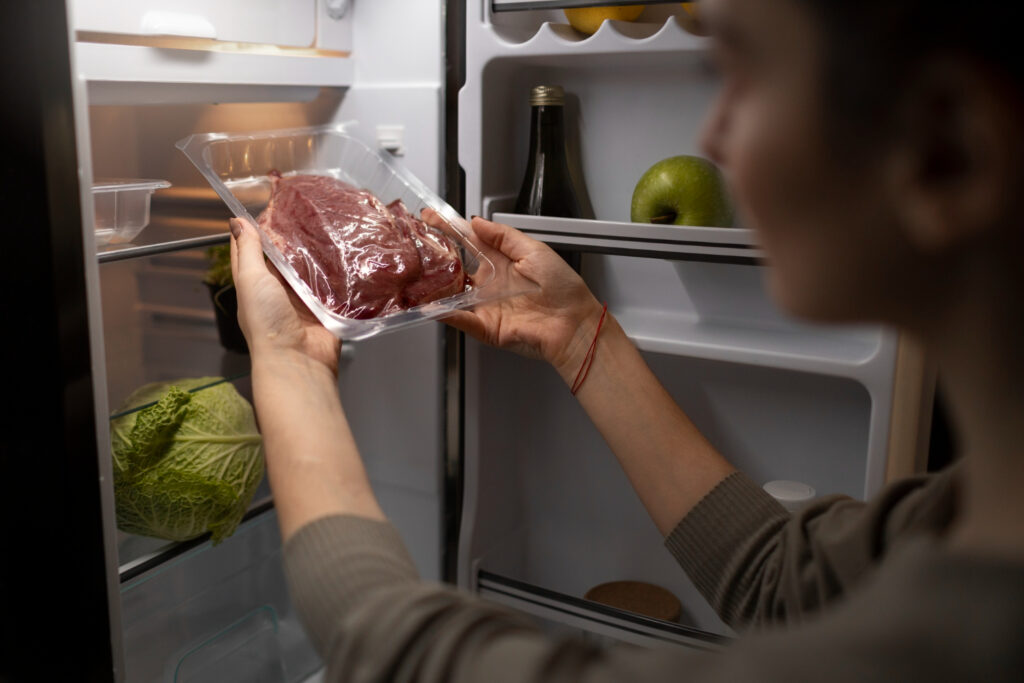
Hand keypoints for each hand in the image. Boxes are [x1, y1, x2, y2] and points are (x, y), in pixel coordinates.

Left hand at [229, 217, 340, 374]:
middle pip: (283, 256)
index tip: (265, 205)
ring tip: (327, 223)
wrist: (298, 360)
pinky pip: (331, 282)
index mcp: (253, 282)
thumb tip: (236, 220)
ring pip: (309, 266)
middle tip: (304, 209)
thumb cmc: (267, 322)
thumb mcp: (251, 280)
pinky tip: (344, 251)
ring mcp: (302, 297)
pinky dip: (336, 269)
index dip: (253, 228)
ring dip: (316, 250)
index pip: (249, 249)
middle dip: (291, 236)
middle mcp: (277, 288)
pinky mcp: (325, 305)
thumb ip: (248, 251)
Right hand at [421, 210, 602, 380]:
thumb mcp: (533, 249)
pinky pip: (460, 318)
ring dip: (433, 285)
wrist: (573, 322)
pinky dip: (444, 313)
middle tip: (415, 245)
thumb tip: (477, 221)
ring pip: (451, 294)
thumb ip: (503, 235)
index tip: (430, 217)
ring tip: (415, 273)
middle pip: (454, 267)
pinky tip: (430, 305)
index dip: (449, 229)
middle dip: (433, 256)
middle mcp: (490, 282)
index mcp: (501, 261)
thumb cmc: (562, 288)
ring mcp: (485, 305)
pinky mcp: (486, 327)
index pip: (468, 241)